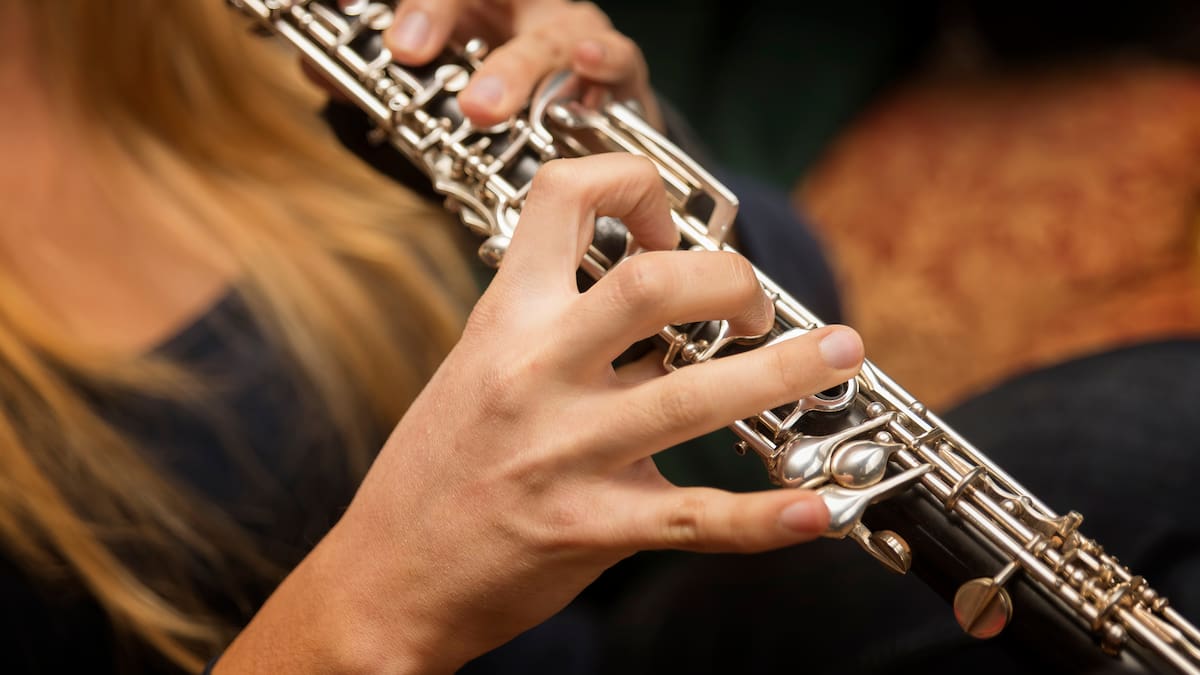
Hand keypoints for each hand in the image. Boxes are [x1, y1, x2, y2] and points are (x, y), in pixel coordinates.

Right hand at [222, 154, 864, 672]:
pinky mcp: (587, 528)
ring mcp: (561, 452)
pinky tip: (814, 511)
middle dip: (730, 279)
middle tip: (758, 307)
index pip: (563, 197)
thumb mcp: (477, 367)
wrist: (384, 578)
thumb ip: (555, 325)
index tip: (670, 225)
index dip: (634, 186)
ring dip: (784, 371)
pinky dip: (762, 518)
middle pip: (650, 284)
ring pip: (693, 398)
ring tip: (839, 354)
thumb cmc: (437, 468)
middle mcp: (532, 374)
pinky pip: (693, 519)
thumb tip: (653, 297)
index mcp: (503, 321)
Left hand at [340, 0, 662, 128]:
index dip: (403, 3)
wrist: (587, 119)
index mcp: (475, 2)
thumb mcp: (438, 78)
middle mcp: (523, 6)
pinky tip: (587, 66)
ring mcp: (572, 32)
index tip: (350, 13)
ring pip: (547, 36)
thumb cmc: (507, 87)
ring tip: (482, 109)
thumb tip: (314, 70)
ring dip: (513, 70)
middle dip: (437, 15)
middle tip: (404, 51)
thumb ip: (377, 79)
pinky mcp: (620, 68)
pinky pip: (620, 58)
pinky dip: (604, 61)